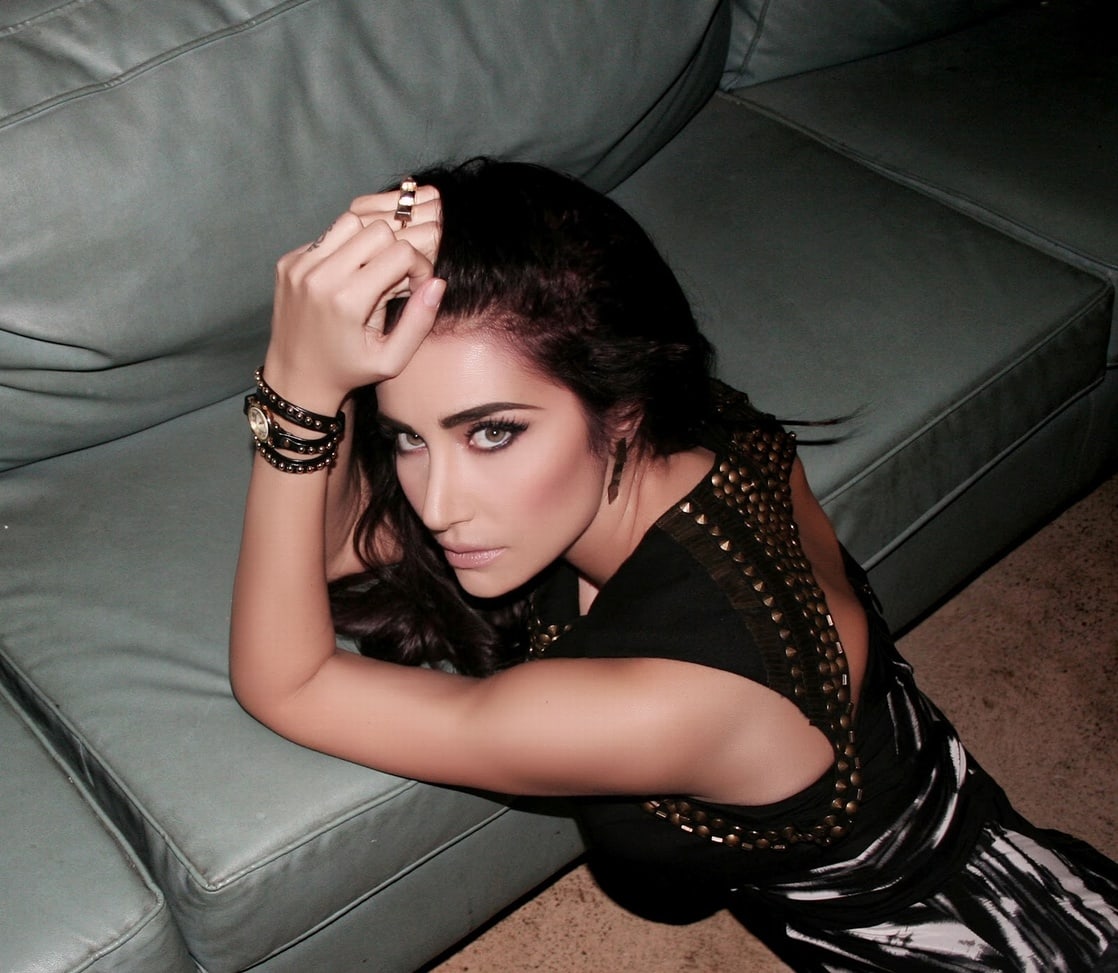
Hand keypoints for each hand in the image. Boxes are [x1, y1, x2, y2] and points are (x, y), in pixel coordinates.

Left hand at [263, 190, 443, 413]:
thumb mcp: (391, 360)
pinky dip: (343, 251)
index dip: (418, 266)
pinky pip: (326, 236)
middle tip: (392, 280)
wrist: (295, 377)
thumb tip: (437, 282)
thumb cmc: (348, 371)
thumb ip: (419, 322)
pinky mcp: (287, 262)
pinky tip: (343, 279)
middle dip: (394, 251)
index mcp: (347, 300)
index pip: (400, 252)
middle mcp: (319, 275)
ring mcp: (299, 265)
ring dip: (368, 244)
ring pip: (351, 222)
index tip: (415, 287)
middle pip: (378, 230)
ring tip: (369, 274)